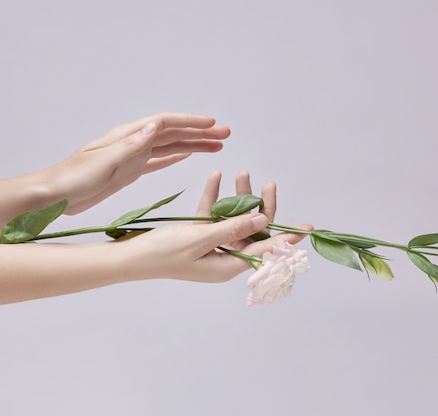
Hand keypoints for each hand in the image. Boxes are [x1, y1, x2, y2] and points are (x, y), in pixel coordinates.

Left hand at [42, 112, 229, 213]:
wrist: (54, 194)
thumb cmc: (73, 178)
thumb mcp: (103, 162)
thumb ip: (131, 146)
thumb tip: (156, 126)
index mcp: (126, 136)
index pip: (164, 123)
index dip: (190, 123)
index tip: (212, 125)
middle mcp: (132, 142)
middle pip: (172, 133)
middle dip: (199, 133)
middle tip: (224, 135)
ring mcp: (132, 156)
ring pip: (169, 147)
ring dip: (192, 145)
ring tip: (216, 146)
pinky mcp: (129, 171)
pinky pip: (158, 161)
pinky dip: (175, 158)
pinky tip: (186, 156)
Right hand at [116, 171, 312, 282]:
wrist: (131, 257)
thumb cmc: (164, 253)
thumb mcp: (200, 239)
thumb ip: (231, 228)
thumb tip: (260, 219)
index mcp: (228, 265)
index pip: (264, 250)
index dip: (286, 238)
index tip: (306, 228)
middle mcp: (224, 256)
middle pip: (251, 230)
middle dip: (260, 206)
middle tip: (269, 184)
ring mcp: (211, 244)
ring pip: (233, 218)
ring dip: (236, 196)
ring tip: (241, 172)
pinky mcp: (197, 234)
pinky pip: (212, 214)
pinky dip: (214, 197)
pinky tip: (215, 176)